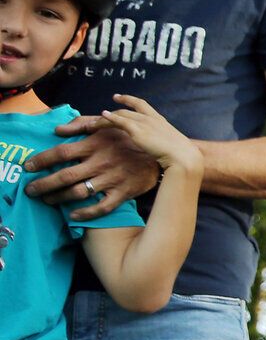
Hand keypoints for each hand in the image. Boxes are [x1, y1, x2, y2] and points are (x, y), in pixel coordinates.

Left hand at [23, 106, 164, 219]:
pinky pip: (101, 207)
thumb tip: (58, 130)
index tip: (28, 166)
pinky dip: (85, 213)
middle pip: (65, 176)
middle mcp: (101, 162)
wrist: (163, 153)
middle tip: (31, 190)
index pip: (61, 153)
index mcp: (96, 144)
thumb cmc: (130, 138)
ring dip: (59, 198)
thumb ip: (82, 124)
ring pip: (79, 192)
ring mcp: (113, 179)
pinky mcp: (124, 192)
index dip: (41, 160)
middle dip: (43, 185)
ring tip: (47, 200)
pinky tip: (73, 215)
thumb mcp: (108, 125)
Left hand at [97, 95, 202, 178]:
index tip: (118, 97)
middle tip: (102, 112)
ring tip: (93, 121)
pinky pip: (119, 121)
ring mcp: (144, 123)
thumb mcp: (172, 144)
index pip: (141, 105)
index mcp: (159, 120)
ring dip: (105, 118)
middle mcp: (150, 118)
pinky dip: (108, 118)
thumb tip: (160, 148)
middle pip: (127, 110)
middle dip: (113, 109)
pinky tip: (100, 117)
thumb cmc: (180, 155)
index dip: (128, 99)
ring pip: (120, 115)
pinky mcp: (137, 131)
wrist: (182, 156)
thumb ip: (163, 143)